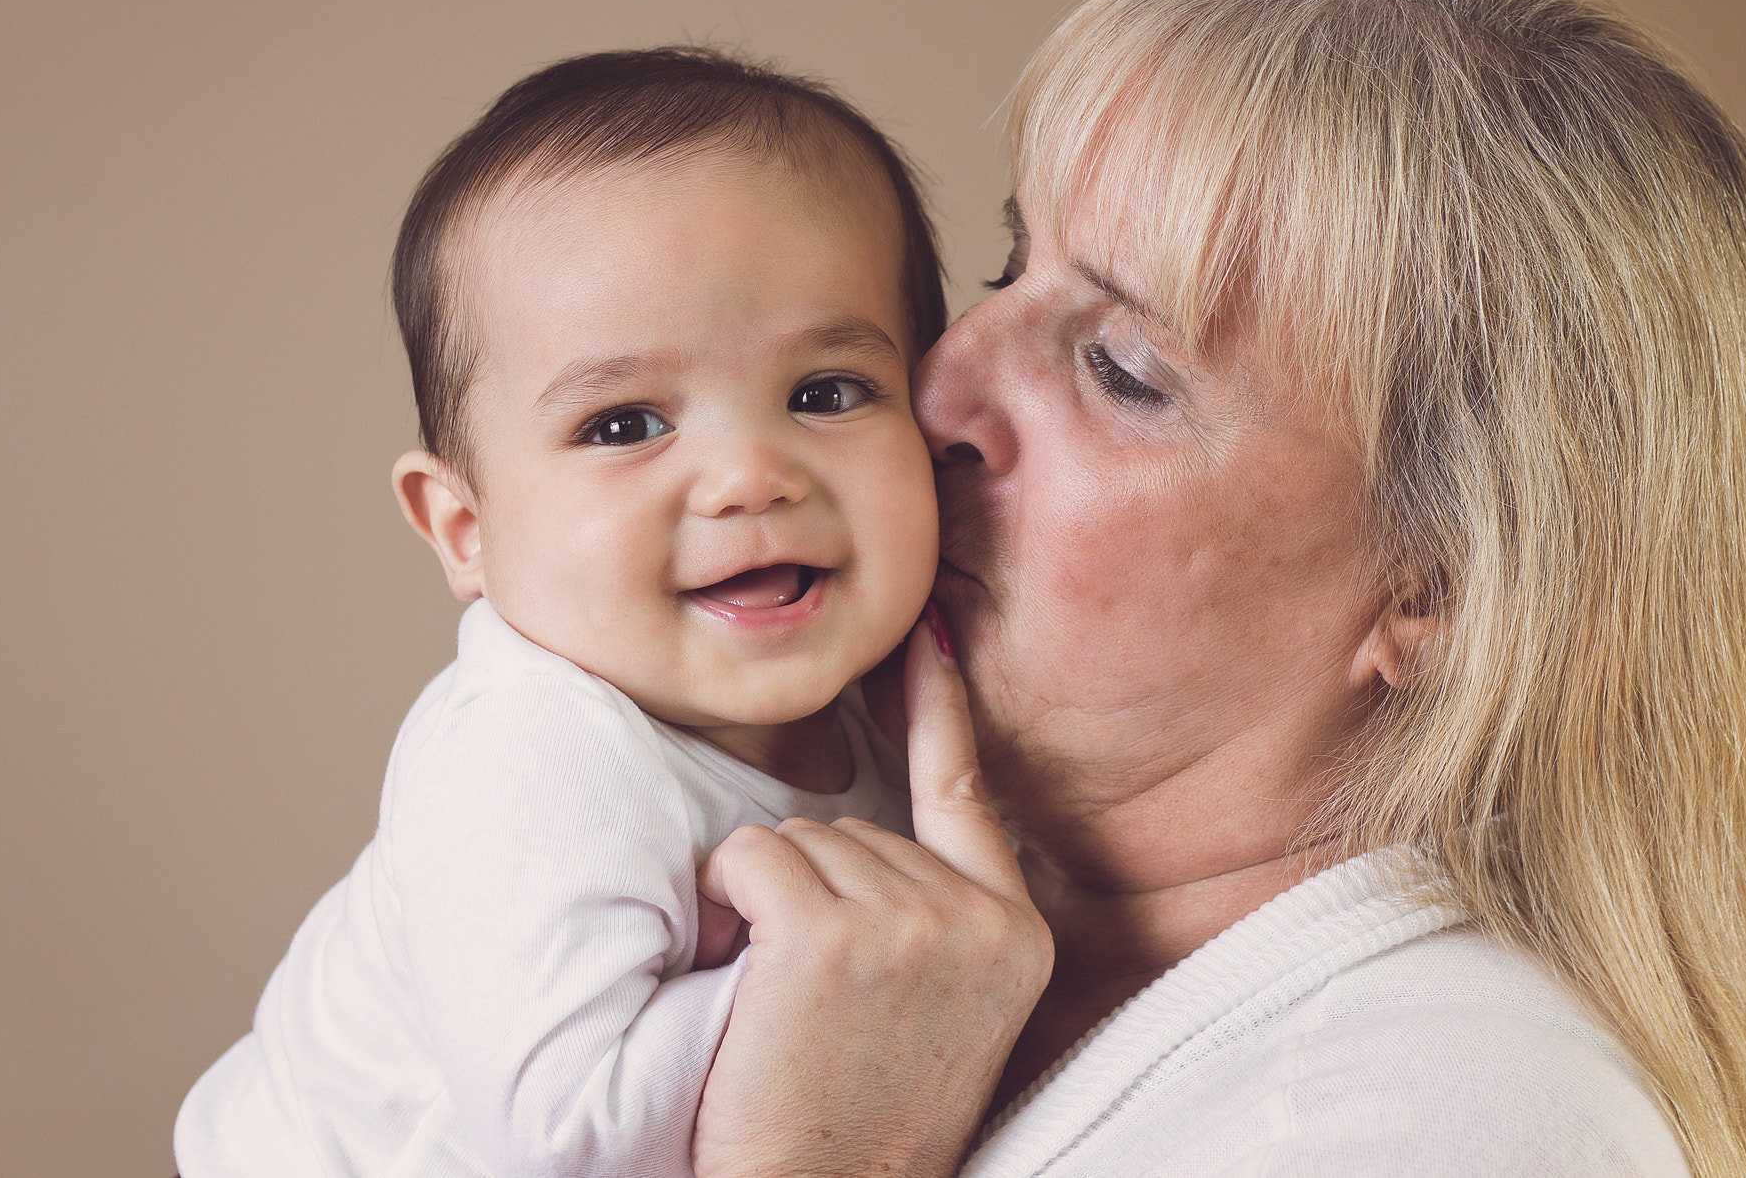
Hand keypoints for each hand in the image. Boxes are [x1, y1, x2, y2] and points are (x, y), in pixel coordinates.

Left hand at [691, 611, 1053, 1177]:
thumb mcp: (947, 1010)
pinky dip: (728, 907)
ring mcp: (913, 924)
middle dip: (809, 893)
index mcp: (1017, 934)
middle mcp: (978, 918)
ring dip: (766, 907)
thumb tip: (864, 821)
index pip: (967, 790)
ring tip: (786, 1010)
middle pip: (853, 826)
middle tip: (815, 1004)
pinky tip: (749, 987)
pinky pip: (751, 859)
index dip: (937, 704)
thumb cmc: (863, 1115)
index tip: (926, 629)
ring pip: (797, 841)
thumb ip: (935, 913)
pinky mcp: (833, 938)